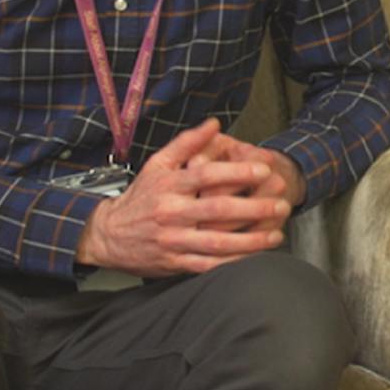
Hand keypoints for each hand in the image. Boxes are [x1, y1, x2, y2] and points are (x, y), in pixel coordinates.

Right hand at [74, 118, 291, 277]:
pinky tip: (254, 258)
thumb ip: (187, 143)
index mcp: (169, 186)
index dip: (237, 172)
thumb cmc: (140, 197)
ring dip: (251, 240)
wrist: (108, 235)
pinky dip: (233, 263)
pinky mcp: (175, 263)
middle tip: (281, 202)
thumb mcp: (157, 164)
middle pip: (218, 210)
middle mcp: (172, 213)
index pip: (206, 175)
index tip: (264, 169)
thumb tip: (215, 123)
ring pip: (218, 242)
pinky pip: (209, 265)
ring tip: (276, 234)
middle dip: (254, 207)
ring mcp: (174, 241)